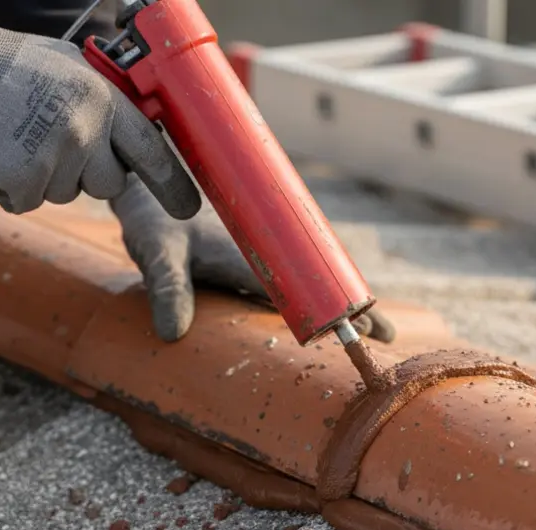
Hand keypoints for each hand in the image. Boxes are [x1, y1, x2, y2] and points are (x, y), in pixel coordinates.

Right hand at [0, 1, 198, 217]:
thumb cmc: (12, 64)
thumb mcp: (74, 69)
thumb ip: (105, 101)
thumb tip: (136, 130)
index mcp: (105, 101)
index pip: (153, 153)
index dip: (173, 185)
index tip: (188, 208)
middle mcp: (86, 132)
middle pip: (109, 185)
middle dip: (89, 173)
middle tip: (58, 142)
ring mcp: (55, 158)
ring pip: (66, 192)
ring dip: (46, 175)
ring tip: (19, 136)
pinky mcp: (23, 180)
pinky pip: (28, 199)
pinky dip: (12, 185)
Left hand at [111, 175, 395, 343]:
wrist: (146, 187)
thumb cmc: (152, 222)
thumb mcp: (158, 253)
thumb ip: (167, 289)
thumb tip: (172, 334)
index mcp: (255, 254)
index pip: (308, 286)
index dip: (342, 306)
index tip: (371, 326)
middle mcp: (268, 254)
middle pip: (322, 285)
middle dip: (355, 308)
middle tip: (389, 336)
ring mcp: (265, 256)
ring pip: (314, 281)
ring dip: (341, 303)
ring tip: (377, 330)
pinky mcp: (255, 256)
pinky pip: (295, 278)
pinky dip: (319, 293)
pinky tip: (332, 312)